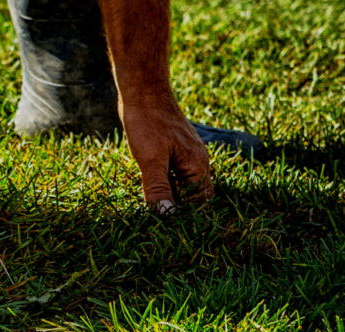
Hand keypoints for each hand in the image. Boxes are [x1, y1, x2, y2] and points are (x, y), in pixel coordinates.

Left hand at [121, 92, 213, 212]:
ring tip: (154, 210)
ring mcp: (186, 154)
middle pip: (194, 194)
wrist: (143, 90)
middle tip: (160, 223)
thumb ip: (158, 189)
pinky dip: (165, 183)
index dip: (188, 216)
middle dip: (181, 208)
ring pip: (183, 183)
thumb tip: (167, 216)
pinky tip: (150, 189)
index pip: (201, 201)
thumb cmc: (148, 122)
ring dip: (171, 196)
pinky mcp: (174, 148)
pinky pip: (174, 173)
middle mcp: (197, 160)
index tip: (170, 229)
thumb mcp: (151, 160)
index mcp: (197, 165)